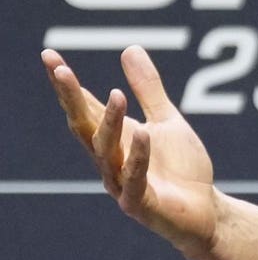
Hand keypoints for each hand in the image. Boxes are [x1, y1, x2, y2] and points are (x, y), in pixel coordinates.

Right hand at [42, 46, 219, 256]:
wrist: (205, 212)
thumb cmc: (182, 169)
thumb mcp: (167, 121)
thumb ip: (149, 89)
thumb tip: (130, 48)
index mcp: (114, 139)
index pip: (85, 108)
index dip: (68, 84)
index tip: (49, 55)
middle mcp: (110, 160)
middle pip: (84, 127)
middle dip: (71, 99)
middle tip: (60, 70)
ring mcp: (121, 184)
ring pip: (107, 151)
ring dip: (110, 123)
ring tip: (117, 94)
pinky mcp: (139, 204)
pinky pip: (134, 178)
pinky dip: (138, 155)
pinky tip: (142, 133)